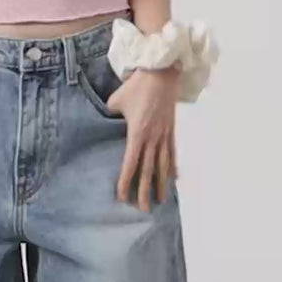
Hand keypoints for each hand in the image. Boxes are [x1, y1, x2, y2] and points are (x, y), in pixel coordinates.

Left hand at [105, 66, 179, 209]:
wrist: (161, 72)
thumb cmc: (137, 86)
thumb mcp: (116, 100)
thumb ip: (111, 115)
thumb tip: (107, 121)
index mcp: (137, 133)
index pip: (130, 163)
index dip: (125, 181)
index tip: (122, 197)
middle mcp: (152, 138)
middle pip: (148, 170)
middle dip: (144, 191)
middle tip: (142, 209)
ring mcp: (164, 135)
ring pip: (162, 165)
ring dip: (160, 184)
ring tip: (160, 200)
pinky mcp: (171, 130)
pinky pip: (172, 153)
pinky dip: (173, 167)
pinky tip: (174, 179)